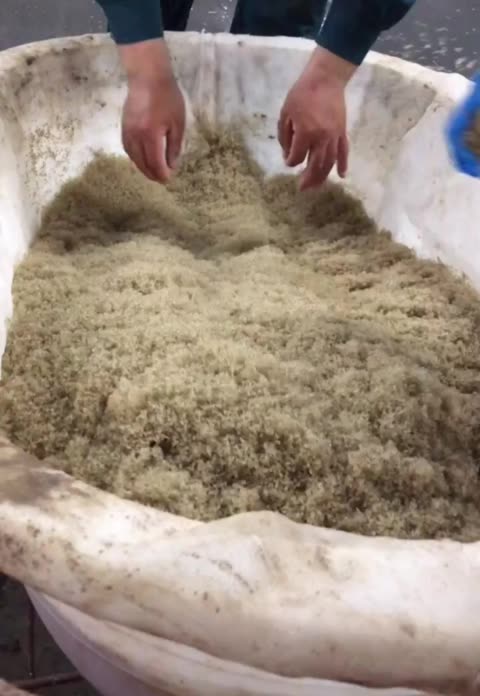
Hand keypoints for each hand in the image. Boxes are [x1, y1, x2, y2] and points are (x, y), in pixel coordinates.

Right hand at [119, 40, 185, 182]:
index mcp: (151, 136)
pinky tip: (141, 159)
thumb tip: (172, 165)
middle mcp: (136, 137)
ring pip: (133, 157)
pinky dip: (135, 157)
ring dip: (142, 168)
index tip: (169, 179)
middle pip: (142, 163)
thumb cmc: (167, 98)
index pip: (155, 163)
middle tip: (162, 179)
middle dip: (152, 174)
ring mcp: (127, 132)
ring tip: (152, 172)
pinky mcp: (123, 127)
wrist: (147, 76)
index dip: (162, 174)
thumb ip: (174, 147)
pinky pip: (127, 148)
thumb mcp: (177, 123)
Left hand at [278, 47, 355, 190]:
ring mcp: (334, 136)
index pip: (297, 157)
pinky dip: (343, 164)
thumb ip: (285, 136)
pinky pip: (344, 151)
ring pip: (329, 162)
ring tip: (316, 186)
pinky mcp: (342, 132)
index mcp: (306, 133)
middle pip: (315, 165)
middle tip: (302, 189)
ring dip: (322, 177)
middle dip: (308, 179)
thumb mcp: (285, 113)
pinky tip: (341, 176)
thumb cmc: (302, 93)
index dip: (291, 161)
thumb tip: (287, 154)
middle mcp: (321, 138)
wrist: (326, 78)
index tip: (288, 160)